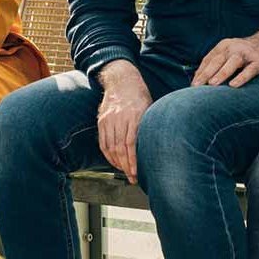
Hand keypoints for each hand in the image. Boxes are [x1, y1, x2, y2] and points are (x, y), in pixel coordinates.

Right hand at [97, 60, 152, 183]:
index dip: (133, 160)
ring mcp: (109, 119)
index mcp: (134, 115)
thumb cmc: (140, 96)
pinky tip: (115, 162)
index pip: (131, 143)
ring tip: (125, 172)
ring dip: (117, 163)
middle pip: (120, 148)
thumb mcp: (150, 108)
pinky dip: (108, 155)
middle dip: (126, 166)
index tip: (136, 173)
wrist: (122, 80)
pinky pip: (103, 142)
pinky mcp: (101, 121)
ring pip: (110, 147)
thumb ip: (149, 126)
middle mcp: (119, 118)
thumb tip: (156, 147)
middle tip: (132, 178)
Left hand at [191, 23, 258, 87]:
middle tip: (196, 86)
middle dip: (206, 73)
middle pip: (217, 60)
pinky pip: (249, 70)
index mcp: (224, 46)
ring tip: (212, 84)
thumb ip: (216, 63)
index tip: (192, 84)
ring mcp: (246, 54)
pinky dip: (241, 77)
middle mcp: (233, 48)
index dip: (200, 72)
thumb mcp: (229, 53)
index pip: (209, 59)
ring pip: (232, 63)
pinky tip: (233, 85)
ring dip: (221, 73)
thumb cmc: (245, 53)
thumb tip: (198, 79)